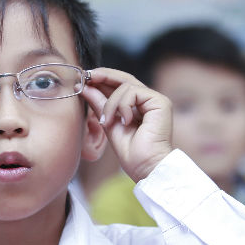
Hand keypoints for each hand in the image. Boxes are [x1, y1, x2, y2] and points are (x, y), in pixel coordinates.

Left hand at [80, 68, 172, 182]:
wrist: (146, 167)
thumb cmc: (132, 153)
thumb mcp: (109, 124)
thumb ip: (100, 105)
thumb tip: (85, 87)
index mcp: (139, 106)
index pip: (120, 85)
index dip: (103, 79)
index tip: (84, 80)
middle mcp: (149, 100)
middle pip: (124, 78)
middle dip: (104, 76)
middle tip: (87, 77)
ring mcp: (155, 100)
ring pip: (125, 85)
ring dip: (110, 104)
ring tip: (107, 123)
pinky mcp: (160, 102)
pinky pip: (133, 91)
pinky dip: (122, 106)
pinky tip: (124, 122)